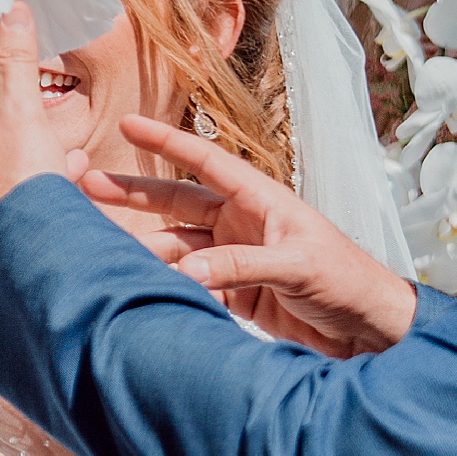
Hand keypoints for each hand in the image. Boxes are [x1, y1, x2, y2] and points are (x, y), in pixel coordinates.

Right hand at [84, 114, 417, 357]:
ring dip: (145, 247)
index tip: (128, 124)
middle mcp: (243, 222)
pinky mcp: (236, 291)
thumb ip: (239, 267)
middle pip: (177, 202)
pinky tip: (141, 284)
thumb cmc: (349, 282)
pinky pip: (192, 281)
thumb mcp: (296, 267)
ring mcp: (237, 256)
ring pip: (178, 245)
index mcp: (261, 199)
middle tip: (86, 184)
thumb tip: (185, 272)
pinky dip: (168, 283)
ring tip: (106, 248)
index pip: (205, 162)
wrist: (370, 332)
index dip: (165, 143)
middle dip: (133, 194)